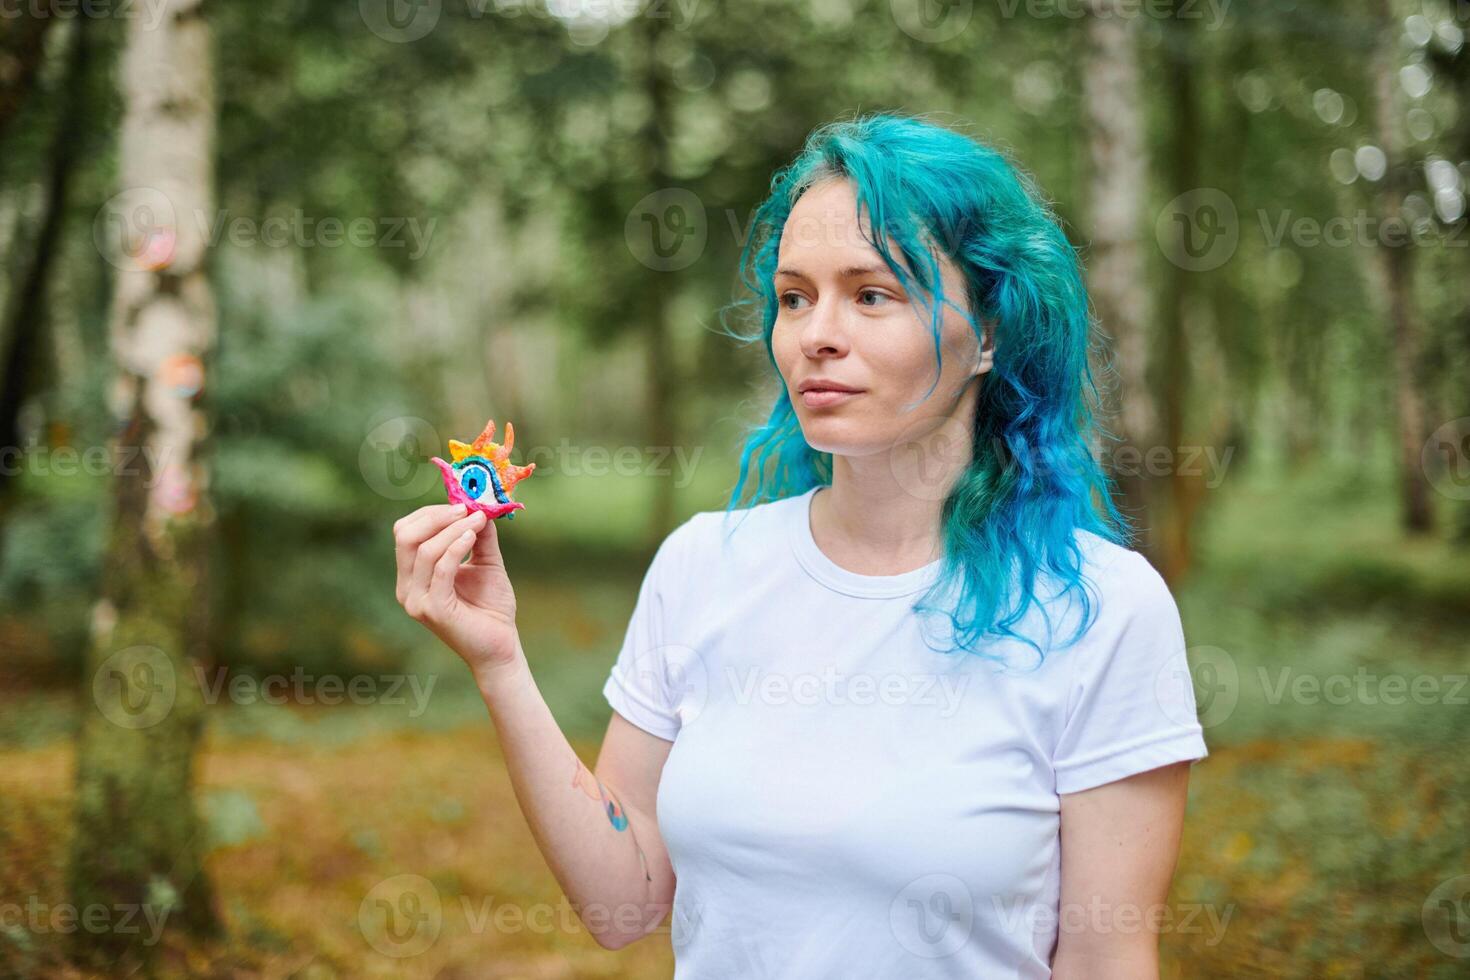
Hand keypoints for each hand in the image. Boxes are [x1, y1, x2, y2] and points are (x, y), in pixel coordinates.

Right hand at [393, 503, 522, 679]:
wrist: (500, 645)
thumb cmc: (491, 606)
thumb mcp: (485, 562)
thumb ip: (478, 535)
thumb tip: (478, 504)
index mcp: (412, 576)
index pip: (405, 533)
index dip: (430, 513)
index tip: (461, 504)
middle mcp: (407, 588)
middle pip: (405, 537)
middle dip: (436, 516)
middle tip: (466, 508)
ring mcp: (417, 601)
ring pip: (423, 550)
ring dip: (452, 529)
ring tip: (478, 521)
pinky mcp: (434, 610)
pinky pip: (440, 569)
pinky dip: (456, 547)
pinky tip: (473, 536)